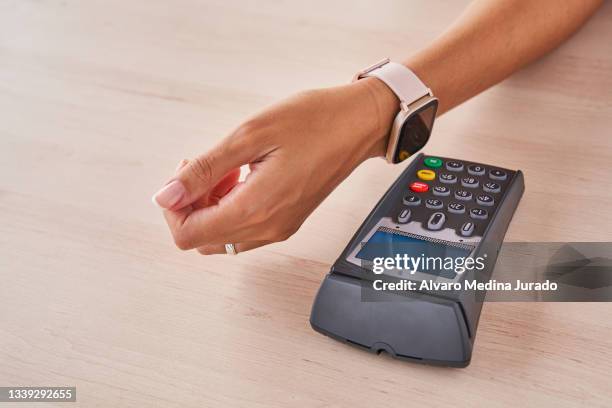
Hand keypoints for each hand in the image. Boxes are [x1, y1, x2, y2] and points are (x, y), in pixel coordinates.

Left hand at [153, 77, 397, 253]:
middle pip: (202, 239)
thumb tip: (166, 196)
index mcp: (256, 209)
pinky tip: (243, 175)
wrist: (359, 124)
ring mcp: (279, 228)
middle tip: (205, 167)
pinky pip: (244, 228)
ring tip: (228, 168)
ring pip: (222, 236)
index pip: (188, 235)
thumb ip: (204, 170)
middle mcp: (268, 228)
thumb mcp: (249, 135)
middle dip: (191, 205)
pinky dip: (231, 206)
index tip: (184, 174)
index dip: (173, 208)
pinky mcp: (287, 221)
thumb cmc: (315, 122)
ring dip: (211, 206)